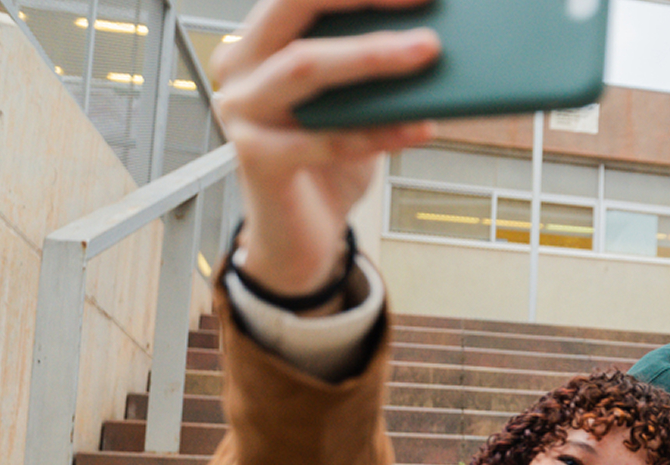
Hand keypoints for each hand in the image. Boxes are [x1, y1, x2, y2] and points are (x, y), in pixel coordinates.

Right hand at [208, 0, 441, 311]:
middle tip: (424, 1)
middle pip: (294, 9)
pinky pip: (325, 138)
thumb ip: (370, 67)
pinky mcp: (255, 158)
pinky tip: (422, 127)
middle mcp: (239, 67)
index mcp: (259, 40)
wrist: (298, 237)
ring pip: (306, 66)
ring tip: (428, 51)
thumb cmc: (329, 159)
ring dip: (373, 56)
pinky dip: (380, 132)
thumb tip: (430, 34)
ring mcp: (240, 112)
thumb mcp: (353, 102)